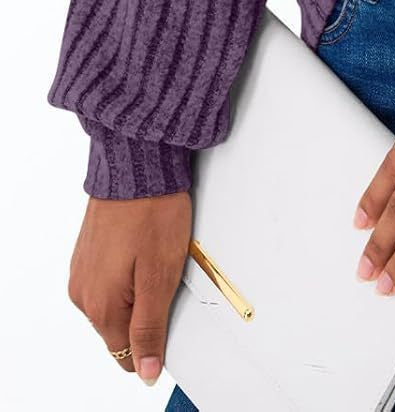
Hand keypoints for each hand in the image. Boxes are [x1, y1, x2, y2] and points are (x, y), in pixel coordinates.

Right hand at [68, 191, 191, 386]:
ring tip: (156, 255)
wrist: (137, 164)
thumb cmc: (152, 212)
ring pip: (117, 303)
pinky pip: (110, 279)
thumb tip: (147, 371)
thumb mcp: (160, 276)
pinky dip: (129, 271)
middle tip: (167, 273)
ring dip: (138, 289)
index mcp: (101, 307)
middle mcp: (83, 293)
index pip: (128, 355)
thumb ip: (150, 329)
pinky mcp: (87, 253)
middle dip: (147, 310)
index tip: (170, 311)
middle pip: (121, 328)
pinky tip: (143, 246)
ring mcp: (82, 272)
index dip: (154, 340)